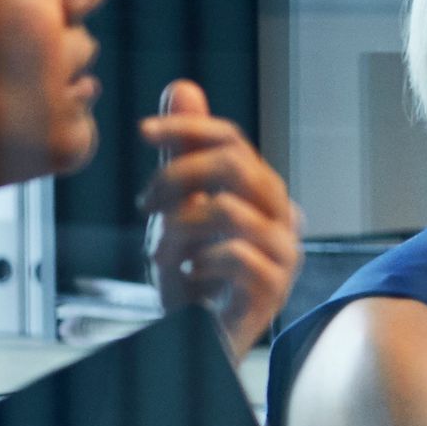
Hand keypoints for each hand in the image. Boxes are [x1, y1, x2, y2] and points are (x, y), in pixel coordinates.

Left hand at [141, 78, 300, 359]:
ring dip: (177, 232)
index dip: (188, 129)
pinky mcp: (274, 288)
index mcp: (261, 192)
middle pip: (233, 164)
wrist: (200, 338)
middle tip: (145, 205)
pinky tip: (187, 277)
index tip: (142, 132)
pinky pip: (233, 255)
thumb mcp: (177, 207)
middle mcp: (282, 216)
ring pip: (227, 210)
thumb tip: (184, 87)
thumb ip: (185, 152)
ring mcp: (284, 252)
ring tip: (163, 255)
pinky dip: (197, 263)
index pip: (232, 140)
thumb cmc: (192, 275)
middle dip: (175, 178)